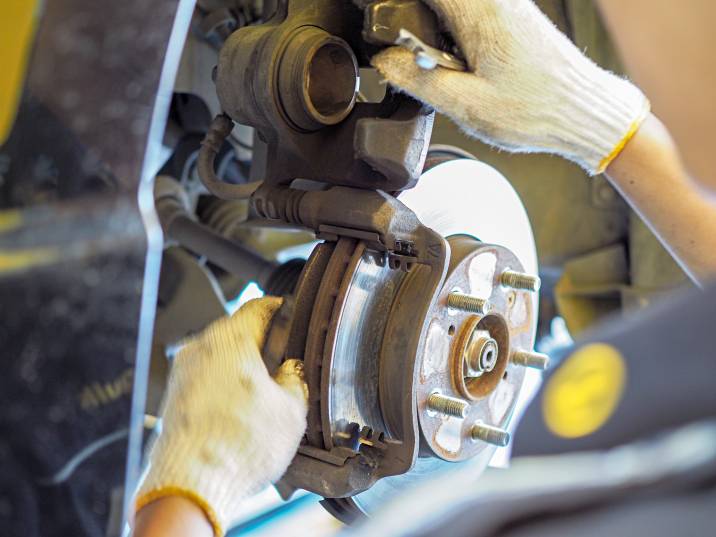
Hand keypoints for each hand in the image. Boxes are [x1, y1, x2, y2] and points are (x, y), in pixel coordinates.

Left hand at [135, 297, 307, 535]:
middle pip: (237, 335)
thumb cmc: (235, 446)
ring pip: (220, 361)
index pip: (259, 306)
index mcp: (229, 339)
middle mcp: (199, 349)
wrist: (192, 486)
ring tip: (265, 402)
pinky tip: (241, 418)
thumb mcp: (292, 410)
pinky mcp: (174, 401)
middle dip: (262, 348)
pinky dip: (224, 393)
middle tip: (285, 367)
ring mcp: (182, 375)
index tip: (289, 314)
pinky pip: (206, 385)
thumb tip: (291, 372)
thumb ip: (294, 380)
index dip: (280, 309)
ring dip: (242, 373)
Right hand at [372, 0, 649, 174]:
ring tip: (442, 67)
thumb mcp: (466, 105)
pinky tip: (460, 64)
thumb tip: (383, 62)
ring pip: (451, 7)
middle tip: (413, 60)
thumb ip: (418, 80)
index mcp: (480, 14)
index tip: (378, 20)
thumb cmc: (536, 112)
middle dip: (413, 22)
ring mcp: (506, 4)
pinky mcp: (512, 15)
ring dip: (433, 29)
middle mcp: (495, 0)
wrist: (584, 112)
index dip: (392, 6)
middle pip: (434, 2)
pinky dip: (453, 33)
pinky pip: (469, 14)